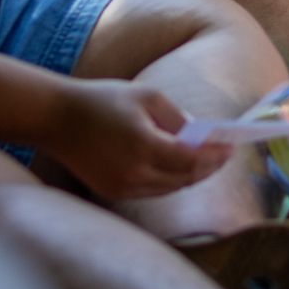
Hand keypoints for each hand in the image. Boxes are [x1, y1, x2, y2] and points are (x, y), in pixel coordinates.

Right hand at [35, 79, 233, 202]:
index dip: (215, 155)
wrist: (56, 119)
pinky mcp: (114, 192)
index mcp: (144, 146)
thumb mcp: (146, 96)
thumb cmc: (102, 100)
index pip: (192, 160)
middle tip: (224, 155)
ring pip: (170, 189)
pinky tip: (179, 168)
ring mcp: (123, 187)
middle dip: (209, 167)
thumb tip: (200, 135)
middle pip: (185, 179)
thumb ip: (177, 117)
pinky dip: (170, 181)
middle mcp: (135, 173)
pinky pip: (152, 191)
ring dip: (191, 176)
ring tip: (207, 161)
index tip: (232, 147)